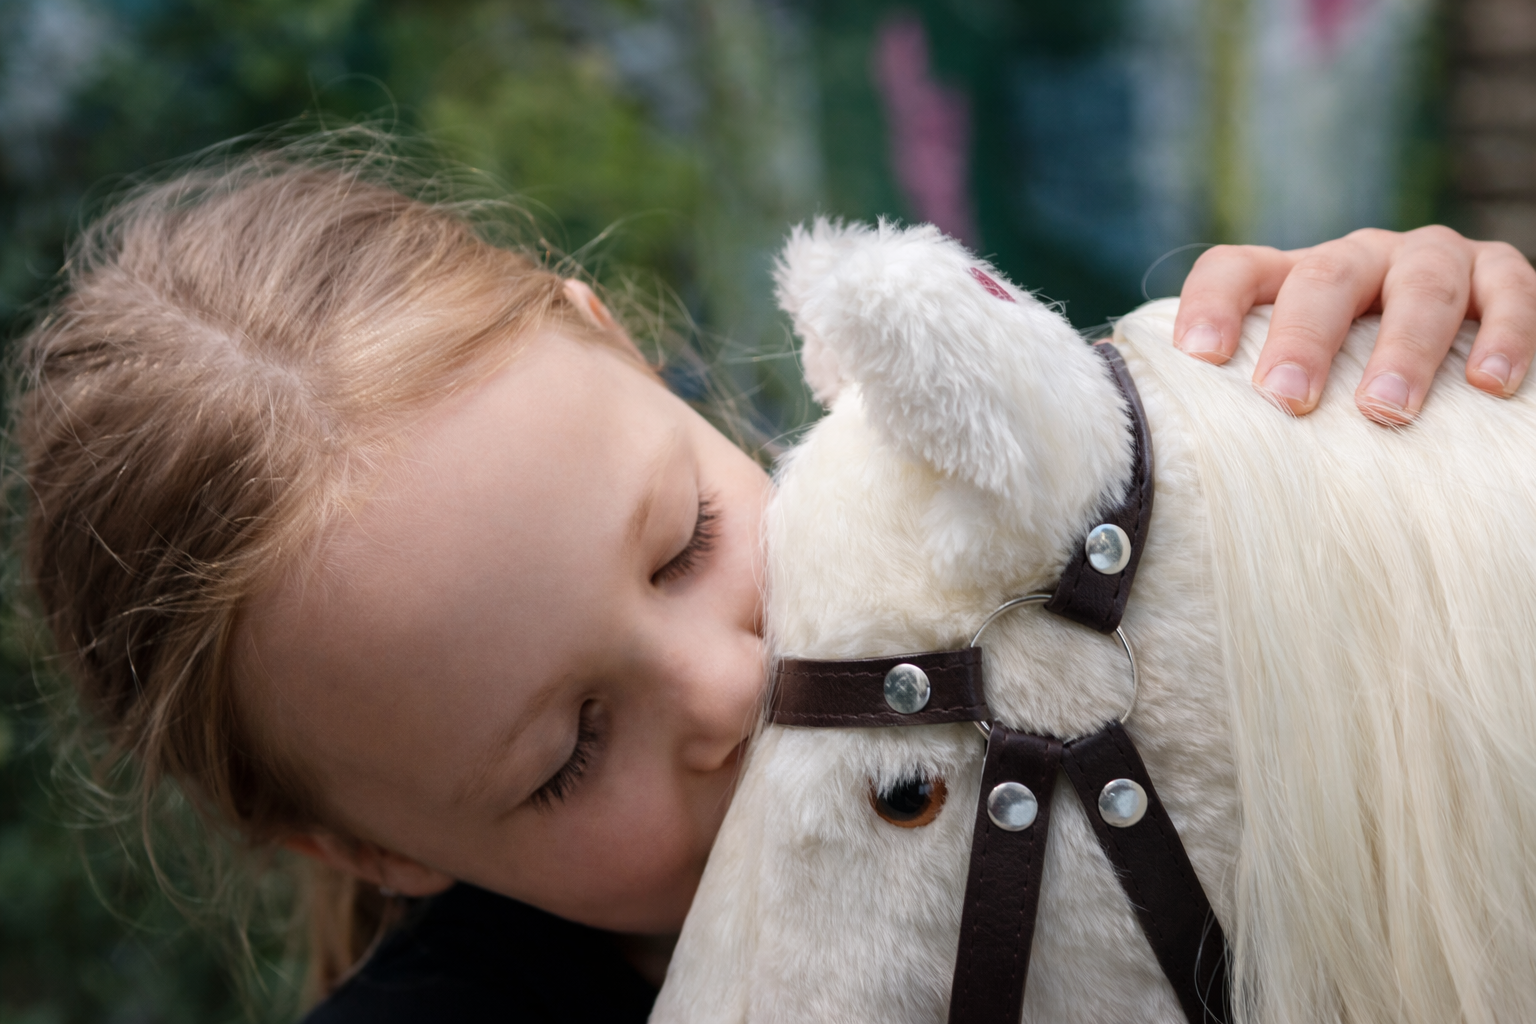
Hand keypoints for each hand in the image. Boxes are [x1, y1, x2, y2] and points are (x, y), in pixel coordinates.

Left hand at [1172, 226, 1535, 423]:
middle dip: (1304, 336)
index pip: (1235, 269)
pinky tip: (1489, 384)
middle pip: (1324, 276)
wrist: (1453, 368)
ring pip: (1418, 283)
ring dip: (1403, 348)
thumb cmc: (1343, 390)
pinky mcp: (1498, 276)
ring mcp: (1428, 261)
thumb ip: (1228, 404)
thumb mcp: (1288, 384)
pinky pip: (1509, 292)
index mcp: (1289, 280)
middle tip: (1288, 399)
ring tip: (1386, 411)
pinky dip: (1503, 334)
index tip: (1198, 357)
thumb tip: (1143, 452)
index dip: (1212, 304)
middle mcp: (1355, 261)